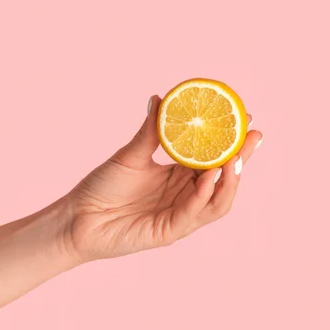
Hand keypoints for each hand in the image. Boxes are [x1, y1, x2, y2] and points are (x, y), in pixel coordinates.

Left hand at [63, 95, 262, 262]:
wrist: (77, 216)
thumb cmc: (101, 187)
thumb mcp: (130, 155)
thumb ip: (150, 132)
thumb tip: (160, 98)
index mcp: (179, 176)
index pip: (213, 158)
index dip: (232, 142)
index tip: (244, 117)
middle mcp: (184, 196)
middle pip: (222, 179)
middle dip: (241, 158)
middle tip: (252, 136)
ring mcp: (179, 215)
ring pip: (217, 201)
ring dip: (229, 180)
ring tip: (235, 157)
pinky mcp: (169, 231)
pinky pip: (193, 213)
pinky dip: (204, 195)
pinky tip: (209, 175)